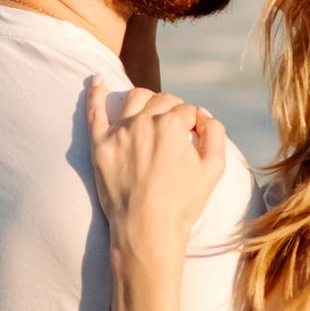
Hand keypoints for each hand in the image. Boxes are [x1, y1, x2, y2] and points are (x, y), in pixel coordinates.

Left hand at [85, 77, 228, 256]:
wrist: (147, 230)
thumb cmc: (183, 203)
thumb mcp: (214, 168)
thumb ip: (215, 132)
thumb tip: (202, 114)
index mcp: (172, 124)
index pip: (187, 110)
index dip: (193, 124)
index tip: (193, 140)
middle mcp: (144, 121)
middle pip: (162, 100)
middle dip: (173, 111)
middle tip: (175, 133)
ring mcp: (119, 132)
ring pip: (134, 98)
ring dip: (147, 99)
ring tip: (151, 111)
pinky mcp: (99, 145)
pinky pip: (94, 111)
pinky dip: (95, 93)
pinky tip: (96, 80)